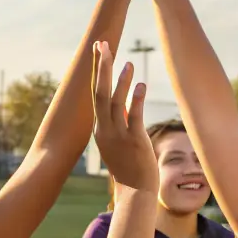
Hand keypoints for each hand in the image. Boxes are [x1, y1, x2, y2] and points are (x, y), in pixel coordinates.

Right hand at [91, 41, 156, 192]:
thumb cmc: (128, 167)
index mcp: (100, 128)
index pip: (96, 93)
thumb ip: (119, 122)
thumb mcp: (118, 142)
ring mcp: (118, 136)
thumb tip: (123, 103)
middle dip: (101, 68)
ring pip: (115, 103)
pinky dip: (136, 100)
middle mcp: (105, 129)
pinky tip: (141, 84)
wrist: (134, 193)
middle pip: (99, 93)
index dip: (97, 70)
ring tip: (128, 62)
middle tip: (102, 44)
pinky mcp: (134, 142)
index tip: (98, 50)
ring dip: (120, 82)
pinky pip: (133, 117)